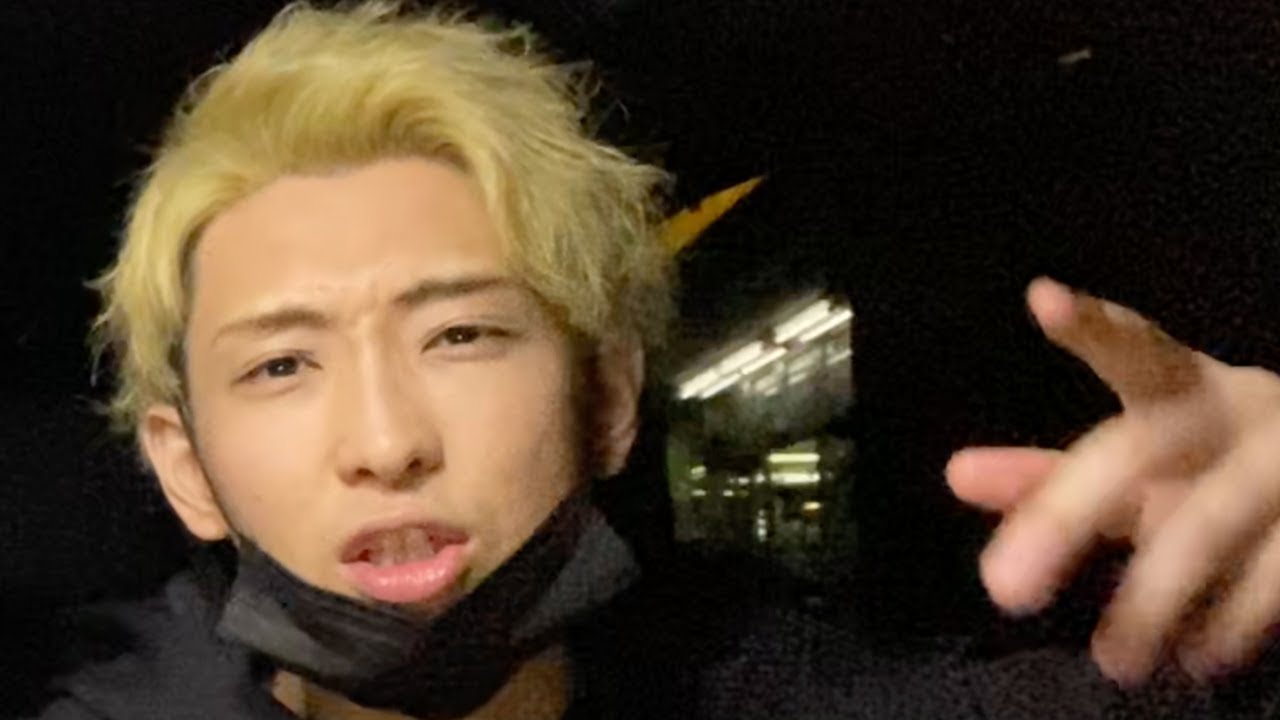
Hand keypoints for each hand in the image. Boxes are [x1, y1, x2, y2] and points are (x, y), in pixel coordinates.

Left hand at [946, 277, 1279, 684]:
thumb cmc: (1224, 462)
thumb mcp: (1146, 459)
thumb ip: (1052, 474)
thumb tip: (954, 475)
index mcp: (1185, 388)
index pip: (1134, 350)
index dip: (1092, 327)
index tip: (1042, 300)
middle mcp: (1235, 414)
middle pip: (1140, 447)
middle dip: (1066, 515)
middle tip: (1003, 588)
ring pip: (1206, 523)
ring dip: (1151, 597)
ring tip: (1112, 660)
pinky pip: (1274, 576)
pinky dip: (1230, 622)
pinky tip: (1194, 656)